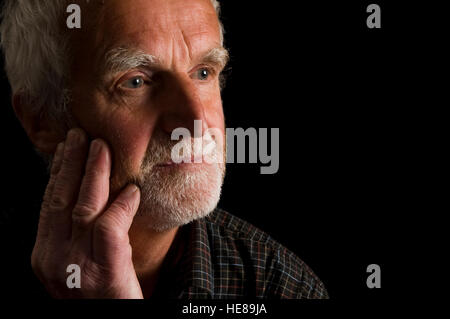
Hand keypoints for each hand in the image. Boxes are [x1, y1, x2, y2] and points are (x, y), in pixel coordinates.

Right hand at [31, 128, 142, 297]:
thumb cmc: (99, 293)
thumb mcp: (77, 262)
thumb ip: (77, 233)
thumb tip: (88, 193)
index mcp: (45, 254)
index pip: (49, 205)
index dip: (58, 174)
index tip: (65, 149)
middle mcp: (54, 258)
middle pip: (61, 200)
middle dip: (71, 163)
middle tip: (80, 135)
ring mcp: (77, 265)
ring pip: (84, 207)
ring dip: (93, 173)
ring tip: (101, 147)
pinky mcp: (104, 271)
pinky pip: (110, 227)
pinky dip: (121, 205)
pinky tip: (132, 191)